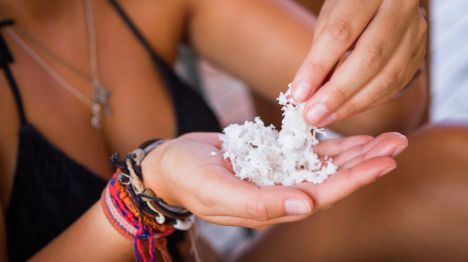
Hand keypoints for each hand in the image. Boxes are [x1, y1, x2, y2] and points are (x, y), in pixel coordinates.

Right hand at [142, 132, 406, 228]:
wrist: (171, 164)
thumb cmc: (189, 179)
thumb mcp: (218, 191)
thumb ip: (259, 203)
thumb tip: (307, 206)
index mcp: (272, 206)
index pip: (322, 195)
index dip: (354, 180)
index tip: (384, 163)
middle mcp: (281, 193)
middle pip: (333, 179)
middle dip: (365, 163)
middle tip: (397, 142)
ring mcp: (279, 175)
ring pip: (325, 165)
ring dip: (355, 152)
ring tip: (385, 137)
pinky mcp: (273, 159)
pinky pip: (307, 151)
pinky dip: (330, 143)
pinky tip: (351, 136)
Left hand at [291, 0, 426, 126]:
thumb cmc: (351, 6)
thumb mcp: (331, 16)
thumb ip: (322, 50)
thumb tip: (307, 93)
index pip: (341, 32)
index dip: (318, 66)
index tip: (299, 94)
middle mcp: (400, 8)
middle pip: (369, 58)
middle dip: (337, 93)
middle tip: (312, 114)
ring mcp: (415, 32)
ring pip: (386, 77)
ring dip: (351, 104)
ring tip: (324, 118)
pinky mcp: (419, 53)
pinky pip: (394, 86)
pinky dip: (367, 102)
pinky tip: (345, 110)